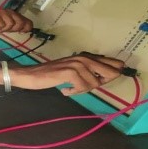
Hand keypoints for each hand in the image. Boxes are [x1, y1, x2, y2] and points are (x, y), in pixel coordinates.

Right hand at [0, 54, 124, 94]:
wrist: (31, 75)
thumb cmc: (52, 75)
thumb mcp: (73, 72)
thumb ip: (89, 72)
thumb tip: (110, 76)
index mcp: (86, 57)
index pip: (111, 62)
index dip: (116, 71)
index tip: (113, 78)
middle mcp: (83, 58)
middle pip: (110, 71)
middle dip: (103, 81)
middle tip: (83, 86)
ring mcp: (76, 64)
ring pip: (94, 83)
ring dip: (84, 89)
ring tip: (71, 88)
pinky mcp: (69, 72)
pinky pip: (82, 87)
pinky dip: (74, 91)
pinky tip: (65, 90)